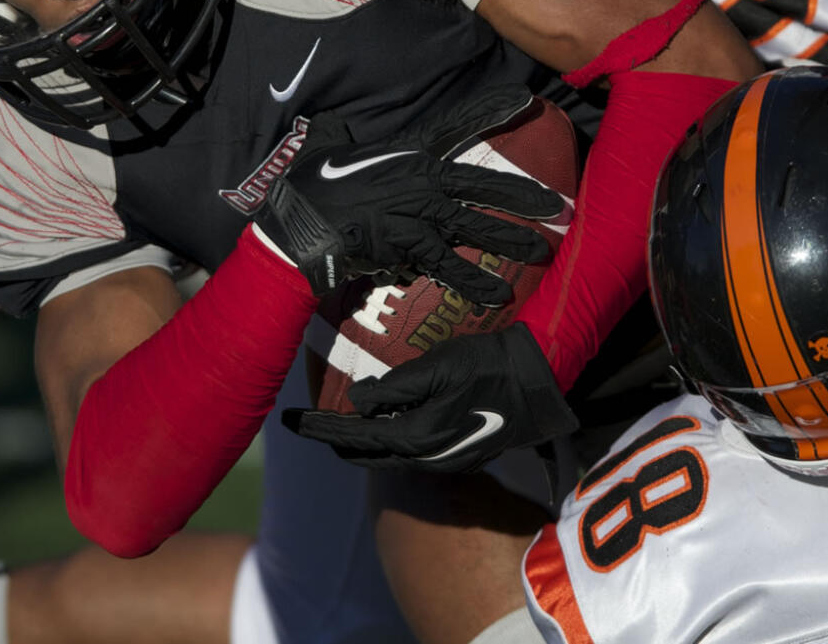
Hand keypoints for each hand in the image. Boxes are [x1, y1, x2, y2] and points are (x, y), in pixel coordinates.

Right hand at [253, 86, 564, 304]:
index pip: (457, 125)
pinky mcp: (407, 245)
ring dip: (508, 240)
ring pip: (473, 225)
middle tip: (555, 206)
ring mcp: (416, 213)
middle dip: (522, 194)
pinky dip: (472, 282)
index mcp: (407, 152)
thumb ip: (338, 134)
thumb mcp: (325, 145)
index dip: (492, 109)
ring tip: (539, 253)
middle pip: (482, 183)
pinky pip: (447, 265)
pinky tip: (496, 296)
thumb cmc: (309, 185)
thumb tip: (333, 126)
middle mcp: (420, 179)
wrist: (297, 225)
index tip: (525, 98)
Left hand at [281, 323, 578, 471]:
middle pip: (365, 454)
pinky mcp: (459, 453)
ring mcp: (443, 461)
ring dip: (361, 439)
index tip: (287, 421)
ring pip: (387, 455)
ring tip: (340, 417)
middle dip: (334, 437)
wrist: (540, 385)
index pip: (351, 437)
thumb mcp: (437, 367)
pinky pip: (409, 449)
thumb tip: (356, 401)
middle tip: (309, 420)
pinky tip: (384, 416)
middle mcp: (425, 459)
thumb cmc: (489, 366)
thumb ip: (394, 387)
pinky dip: (386, 437)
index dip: (316, 427)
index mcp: (414, 439)